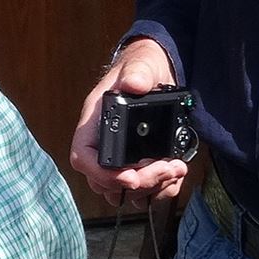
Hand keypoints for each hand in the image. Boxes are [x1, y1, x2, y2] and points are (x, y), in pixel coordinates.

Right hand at [69, 38, 187, 205]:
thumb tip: (134, 83)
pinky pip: (142, 192)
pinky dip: (161, 190)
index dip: (101, 173)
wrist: (155, 75)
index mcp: (95, 122)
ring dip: (152, 188)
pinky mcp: (138, 165)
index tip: (130, 178)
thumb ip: (136, 73)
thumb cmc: (141, 69)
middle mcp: (102, 144)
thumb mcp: (140, 66)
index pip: (82, 156)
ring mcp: (119, 157)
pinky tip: (176, 173)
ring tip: (176, 169)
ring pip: (123, 192)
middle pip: (105, 181)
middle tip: (167, 169)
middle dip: (140, 182)